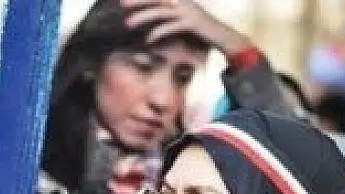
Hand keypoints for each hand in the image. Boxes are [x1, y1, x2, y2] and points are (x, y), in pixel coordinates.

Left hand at [120, 0, 248, 56]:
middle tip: (122, 3)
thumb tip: (154, 12)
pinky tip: (148, 39)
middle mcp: (183, 0)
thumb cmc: (200, 27)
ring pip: (161, 11)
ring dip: (142, 16)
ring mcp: (187, 11)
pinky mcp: (191, 23)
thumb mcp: (183, 16)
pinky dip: (158, 32)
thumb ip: (169, 12)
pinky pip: (170, 26)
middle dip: (139, 0)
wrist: (222, 34)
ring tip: (128, 23)